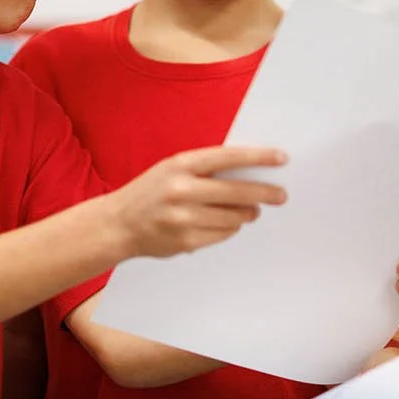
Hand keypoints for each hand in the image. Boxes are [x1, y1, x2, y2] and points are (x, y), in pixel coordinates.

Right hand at [109, 145, 286, 258]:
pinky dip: (230, 229)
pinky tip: (224, 223)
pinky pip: (223, 234)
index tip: (281, 158)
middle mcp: (181, 190)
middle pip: (237, 191)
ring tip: (249, 210)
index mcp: (180, 165)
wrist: (117, 224)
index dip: (258, 157)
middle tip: (281, 195)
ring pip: (234, 217)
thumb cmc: (150, 192)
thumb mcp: (172, 169)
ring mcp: (183, 218)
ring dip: (247, 214)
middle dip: (265, 193)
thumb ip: (205, 169)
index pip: (228, 157)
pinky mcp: (185, 241)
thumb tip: (250, 173)